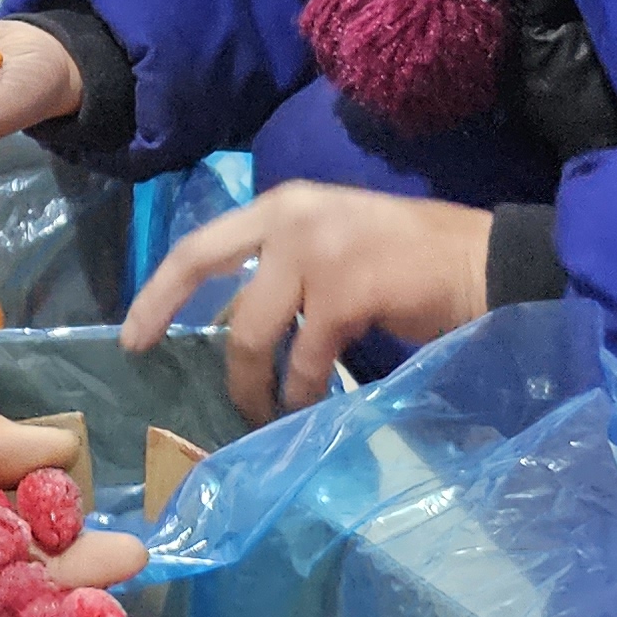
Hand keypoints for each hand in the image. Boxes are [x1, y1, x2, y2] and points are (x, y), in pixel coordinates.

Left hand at [123, 183, 491, 422]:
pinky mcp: (346, 290)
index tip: (132, 334)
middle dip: (167, 318)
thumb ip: (283, 272)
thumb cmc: (411, 261)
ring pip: (252, 330)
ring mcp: (317, 250)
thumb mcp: (333, 246)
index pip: (199, 244)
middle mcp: (291, 217)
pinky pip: (304, 357)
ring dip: (254, 381)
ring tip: (263, 410)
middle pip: (203, 270)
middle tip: (158, 368)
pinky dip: (300, 389)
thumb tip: (232, 326)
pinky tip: (307, 405)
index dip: (159, 290)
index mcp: (283, 205)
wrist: (484, 264)